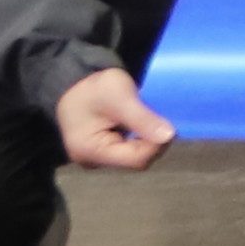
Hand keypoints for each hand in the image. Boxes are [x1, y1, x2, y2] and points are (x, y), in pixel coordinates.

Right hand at [53, 65, 172, 170]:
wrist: (75, 84)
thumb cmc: (94, 87)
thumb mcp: (118, 95)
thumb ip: (142, 117)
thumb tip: (169, 136)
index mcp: (90, 151)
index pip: (137, 159)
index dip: (158, 143)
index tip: (165, 121)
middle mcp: (92, 161)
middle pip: (138, 159)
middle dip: (154, 140)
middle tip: (156, 116)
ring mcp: (98, 159)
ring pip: (137, 156)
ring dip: (149, 138)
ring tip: (146, 117)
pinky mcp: (105, 153)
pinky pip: (131, 151)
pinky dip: (142, 138)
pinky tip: (142, 123)